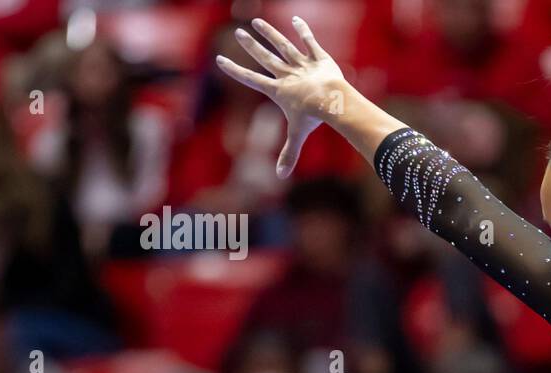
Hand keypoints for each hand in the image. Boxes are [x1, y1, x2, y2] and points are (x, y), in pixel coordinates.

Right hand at [215, 17, 344, 178]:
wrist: (330, 99)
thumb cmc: (313, 117)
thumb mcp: (297, 135)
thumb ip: (289, 154)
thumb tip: (281, 177)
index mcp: (277, 90)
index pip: (251, 80)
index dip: (235, 71)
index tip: (220, 61)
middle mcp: (286, 74)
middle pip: (265, 58)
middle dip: (251, 46)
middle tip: (237, 33)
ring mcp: (301, 64)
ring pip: (283, 46)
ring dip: (270, 33)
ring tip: (257, 22)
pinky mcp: (318, 57)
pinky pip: (309, 41)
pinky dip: (303, 30)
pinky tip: (296, 18)